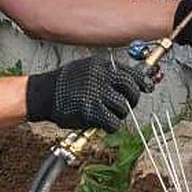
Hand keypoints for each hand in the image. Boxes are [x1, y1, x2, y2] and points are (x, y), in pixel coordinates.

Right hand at [25, 56, 153, 131]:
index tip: (147, 88)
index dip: (142, 82)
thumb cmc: (65, 83)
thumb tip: (129, 79)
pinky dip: (111, 126)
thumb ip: (106, 73)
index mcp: (101, 66)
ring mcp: (96, 94)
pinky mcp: (91, 111)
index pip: (131, 73)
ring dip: (119, 114)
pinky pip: (112, 122)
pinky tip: (104, 124)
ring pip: (123, 107)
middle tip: (126, 104)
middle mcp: (101, 77)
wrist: (44, 94)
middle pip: (131, 89)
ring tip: (108, 114)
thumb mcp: (87, 68)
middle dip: (132, 99)